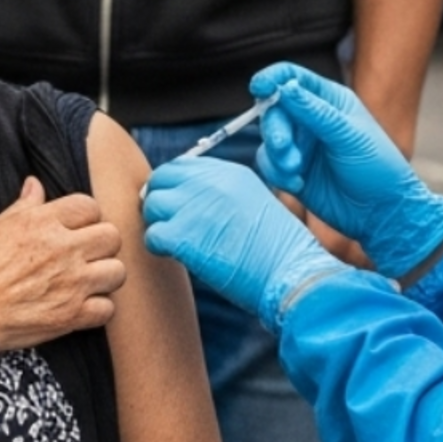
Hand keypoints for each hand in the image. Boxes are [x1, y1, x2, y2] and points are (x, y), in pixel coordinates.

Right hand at [0, 177, 125, 351]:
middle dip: (101, 243)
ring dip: (105, 275)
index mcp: (42, 222)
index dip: (85, 216)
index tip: (76, 227)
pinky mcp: (71, 316)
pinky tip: (82, 306)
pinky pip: (108, 309)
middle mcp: (62, 249)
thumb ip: (23, 206)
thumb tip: (35, 185)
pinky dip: (98, 309)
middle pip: (111, 236)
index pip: (89, 206)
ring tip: (88, 280)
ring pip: (117, 271)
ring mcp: (71, 283)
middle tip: (86, 253)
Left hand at [143, 157, 344, 330]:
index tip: (176, 205)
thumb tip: (184, 198)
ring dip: (159, 224)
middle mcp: (210, 183)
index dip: (173, 185)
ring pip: (152, 205)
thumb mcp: (255, 205)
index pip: (181, 165)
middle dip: (160, 200)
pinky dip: (158, 247)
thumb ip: (222, 194)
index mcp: (230, 173)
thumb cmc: (278, 252)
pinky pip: (152, 235)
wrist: (290, 276)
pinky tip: (175, 256)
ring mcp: (194, 207)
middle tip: (169, 223)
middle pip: (161, 179)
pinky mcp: (182, 235)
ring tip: (176, 243)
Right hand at [251, 63, 442, 279]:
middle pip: (274, 110)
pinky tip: (298, 184)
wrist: (381, 213)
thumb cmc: (378, 169)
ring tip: (296, 171)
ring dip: (277, 155)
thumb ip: (315, 111)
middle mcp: (310, 119)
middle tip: (285, 147)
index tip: (259, 88)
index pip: (292, 78)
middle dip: (275, 129)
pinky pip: (269, 165)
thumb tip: (286, 87)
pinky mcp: (292, 170)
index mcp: (329, 100)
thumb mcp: (349, 136)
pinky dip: (278, 174)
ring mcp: (300, 145)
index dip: (273, 79)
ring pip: (269, 139)